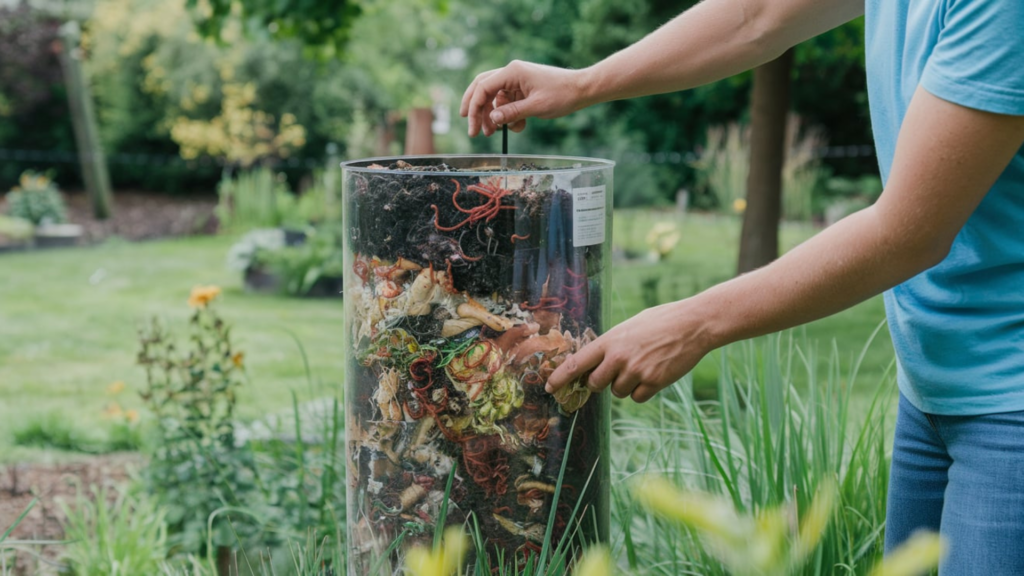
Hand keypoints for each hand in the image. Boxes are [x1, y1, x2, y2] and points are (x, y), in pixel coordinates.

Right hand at [459, 60, 592, 136]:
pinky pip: (508, 102)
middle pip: (483, 89)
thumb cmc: (562, 94)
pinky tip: (518, 126)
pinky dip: (509, 116)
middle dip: (477, 110)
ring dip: (494, 117)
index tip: (473, 128)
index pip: (483, 88)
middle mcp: (511, 73)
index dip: (474, 108)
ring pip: (495, 98)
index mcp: (512, 72)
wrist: (581, 89)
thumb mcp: (536, 107)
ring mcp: (517, 80)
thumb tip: (492, 120)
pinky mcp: (523, 89)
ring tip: (495, 133)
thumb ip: (512, 113)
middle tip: (473, 130)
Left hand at [546, 300, 713, 402]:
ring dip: (625, 384)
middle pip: (595, 384)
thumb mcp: (629, 326)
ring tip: (643, 364)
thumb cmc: (661, 320)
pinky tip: (654, 373)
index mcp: (610, 340)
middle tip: (616, 369)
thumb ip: (612, 344)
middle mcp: (619, 357)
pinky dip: (643, 390)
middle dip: (600, 381)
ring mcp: (636, 371)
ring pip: (617, 392)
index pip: (577, 364)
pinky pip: (637, 397)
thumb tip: (597, 361)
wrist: (693, 324)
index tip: (550, 388)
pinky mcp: (654, 383)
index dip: (560, 377)